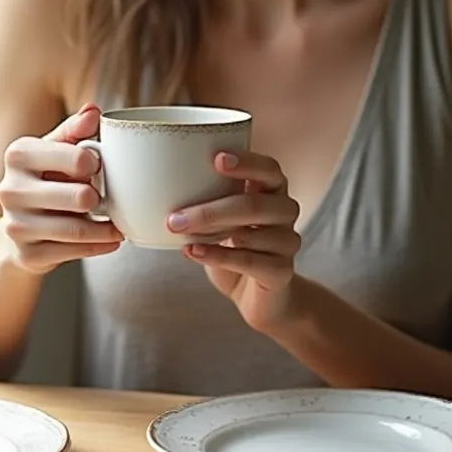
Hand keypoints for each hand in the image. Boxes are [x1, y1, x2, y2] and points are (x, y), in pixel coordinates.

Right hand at [0, 103, 121, 274]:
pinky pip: (72, 252)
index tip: (100, 166)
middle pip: (78, 196)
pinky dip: (98, 247)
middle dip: (99, 198)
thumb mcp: (57, 149)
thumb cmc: (46, 179)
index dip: (95, 162)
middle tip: (106, 198)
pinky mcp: (25, 254)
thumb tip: (93, 111)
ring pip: (76, 229)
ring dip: (105, 228)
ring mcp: (15, 224)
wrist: (21, 226)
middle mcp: (10, 189)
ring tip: (118, 224)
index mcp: (18, 154)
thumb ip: (75, 130)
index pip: (73, 156)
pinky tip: (110, 240)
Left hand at [167, 149, 300, 332]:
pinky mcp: (282, 271)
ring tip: (179, 234)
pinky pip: (248, 261)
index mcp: (273, 190)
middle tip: (175, 217)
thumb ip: (210, 196)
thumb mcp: (222, 217)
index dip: (246, 162)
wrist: (256, 293)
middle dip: (210, 210)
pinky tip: (193, 252)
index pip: (269, 169)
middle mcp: (286, 211)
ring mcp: (288, 242)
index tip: (216, 159)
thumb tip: (164, 179)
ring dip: (209, 234)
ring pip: (248, 234)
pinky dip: (217, 256)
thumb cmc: (234, 245)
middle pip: (254, 204)